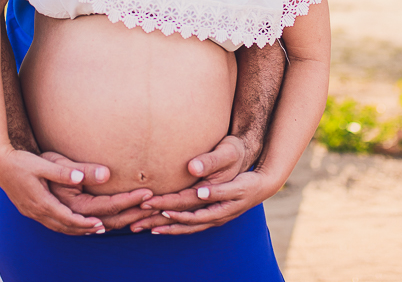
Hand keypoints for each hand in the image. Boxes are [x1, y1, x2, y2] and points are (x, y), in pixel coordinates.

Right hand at [0, 148, 132, 235]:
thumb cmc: (21, 161)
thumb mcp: (43, 164)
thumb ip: (62, 173)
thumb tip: (80, 178)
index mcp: (41, 201)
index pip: (67, 218)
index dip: (84, 223)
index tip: (99, 223)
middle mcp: (35, 210)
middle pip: (63, 226)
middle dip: (82, 229)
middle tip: (101, 228)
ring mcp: (30, 211)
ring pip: (55, 226)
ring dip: (73, 229)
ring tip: (90, 229)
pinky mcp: (27, 209)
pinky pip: (48, 222)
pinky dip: (62, 225)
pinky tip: (69, 222)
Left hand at [146, 169, 276, 234]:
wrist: (262, 182)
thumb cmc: (246, 174)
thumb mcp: (234, 172)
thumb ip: (216, 178)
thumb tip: (199, 191)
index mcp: (218, 206)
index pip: (189, 208)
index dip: (170, 207)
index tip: (151, 205)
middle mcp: (215, 215)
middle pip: (184, 221)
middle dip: (160, 221)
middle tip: (138, 221)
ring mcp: (214, 217)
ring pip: (186, 226)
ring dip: (165, 227)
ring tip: (145, 228)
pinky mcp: (212, 215)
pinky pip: (191, 224)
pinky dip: (176, 225)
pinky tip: (163, 224)